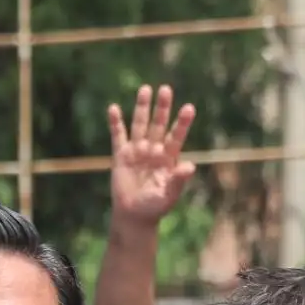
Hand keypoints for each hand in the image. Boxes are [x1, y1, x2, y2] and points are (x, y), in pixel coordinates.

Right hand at [107, 84, 197, 225]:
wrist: (134, 215)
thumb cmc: (155, 206)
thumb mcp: (169, 194)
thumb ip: (179, 179)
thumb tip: (191, 166)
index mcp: (169, 158)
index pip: (177, 136)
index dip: (182, 123)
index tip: (190, 107)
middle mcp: (154, 150)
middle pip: (159, 124)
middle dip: (162, 108)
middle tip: (166, 89)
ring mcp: (137, 151)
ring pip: (140, 124)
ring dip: (142, 107)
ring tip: (145, 89)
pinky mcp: (121, 155)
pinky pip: (118, 135)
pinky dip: (115, 122)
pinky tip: (113, 108)